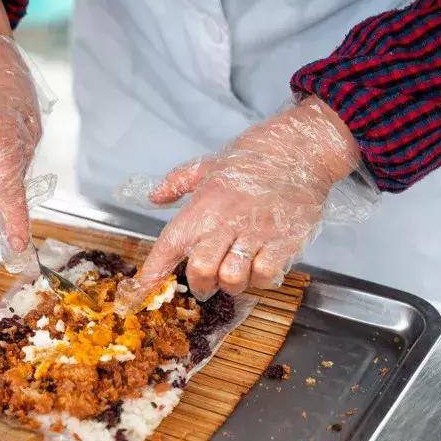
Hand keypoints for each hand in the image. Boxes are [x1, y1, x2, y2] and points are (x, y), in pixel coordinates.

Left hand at [117, 97, 366, 305]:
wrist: (300, 149)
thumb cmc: (254, 157)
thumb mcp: (208, 165)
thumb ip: (178, 182)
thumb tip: (155, 197)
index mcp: (203, 206)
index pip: (169, 245)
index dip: (152, 273)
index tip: (140, 291)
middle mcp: (226, 223)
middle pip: (201, 270)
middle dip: (201, 284)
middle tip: (206, 283)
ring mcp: (256, 234)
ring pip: (233, 278)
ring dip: (231, 284)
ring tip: (236, 274)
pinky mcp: (283, 241)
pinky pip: (265, 275)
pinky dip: (260, 279)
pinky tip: (260, 267)